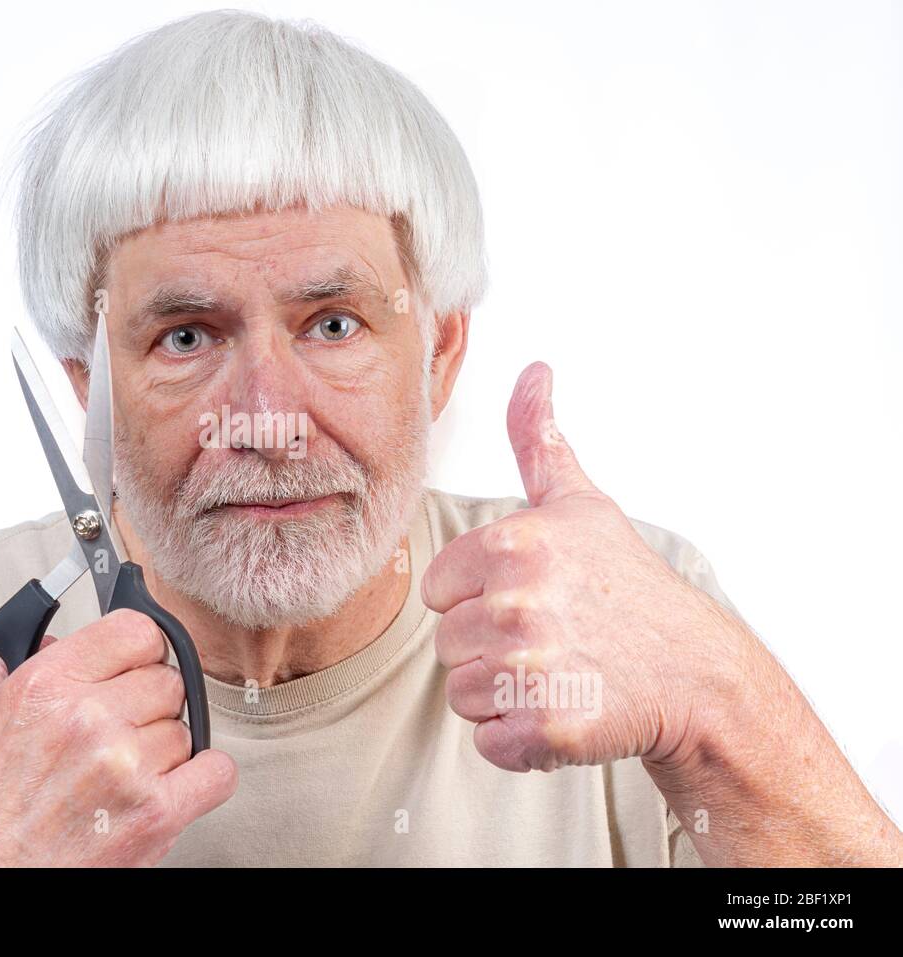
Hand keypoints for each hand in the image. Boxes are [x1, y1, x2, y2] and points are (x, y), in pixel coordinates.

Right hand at [0, 608, 236, 865]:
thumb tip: (14, 649)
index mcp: (47, 686)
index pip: (135, 630)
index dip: (140, 647)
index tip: (134, 663)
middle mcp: (89, 719)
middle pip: (167, 679)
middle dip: (148, 703)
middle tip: (122, 728)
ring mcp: (127, 766)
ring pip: (187, 728)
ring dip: (165, 748)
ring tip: (128, 770)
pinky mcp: (156, 813)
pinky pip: (217, 772)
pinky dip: (205, 777)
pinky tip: (177, 783)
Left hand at [422, 362, 749, 772]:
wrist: (696, 675)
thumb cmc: (628, 588)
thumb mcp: (581, 505)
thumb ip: (539, 440)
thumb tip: (534, 371)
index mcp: (511, 545)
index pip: (437, 589)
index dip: (477, 598)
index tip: (530, 598)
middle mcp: (516, 603)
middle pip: (446, 644)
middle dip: (490, 649)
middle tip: (552, 640)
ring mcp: (531, 669)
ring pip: (461, 694)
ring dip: (503, 695)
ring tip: (559, 673)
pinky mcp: (546, 729)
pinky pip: (489, 742)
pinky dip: (520, 740)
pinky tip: (564, 711)